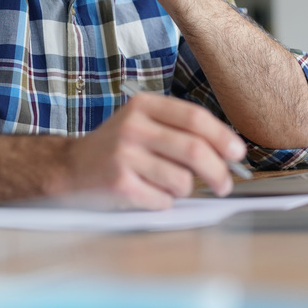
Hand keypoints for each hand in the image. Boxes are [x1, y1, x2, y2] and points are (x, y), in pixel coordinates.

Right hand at [67, 92, 247, 209]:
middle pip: (194, 149)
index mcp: (144, 105)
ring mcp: (124, 155)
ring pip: (182, 180)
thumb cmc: (117, 146)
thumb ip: (180, 129)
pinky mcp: (119, 184)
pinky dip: (164, 202)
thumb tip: (228, 150)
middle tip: (225, 184)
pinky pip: (163, 200)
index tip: (238, 153)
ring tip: (170, 186)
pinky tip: (149, 193)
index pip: (195, 117)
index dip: (222, 137)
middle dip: (218, 171)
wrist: (70, 167)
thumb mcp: (143, 122)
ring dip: (185, 189)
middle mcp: (133, 126)